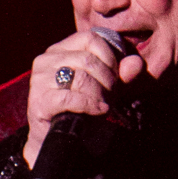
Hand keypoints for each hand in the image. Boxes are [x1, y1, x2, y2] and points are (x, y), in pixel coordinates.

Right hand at [24, 31, 144, 166]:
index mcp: (60, 49)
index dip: (109, 55)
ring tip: (106, 104)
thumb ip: (120, 74)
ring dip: (100, 92)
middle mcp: (46, 59)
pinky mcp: (39, 101)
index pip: (89, 38)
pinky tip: (99, 110)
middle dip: (107, 78)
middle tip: (113, 95)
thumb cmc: (81, 109)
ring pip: (80, 77)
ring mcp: (40, 79)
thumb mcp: (104, 88)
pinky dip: (90, 104)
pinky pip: (70, 97)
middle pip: (87, 58)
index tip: (116, 75)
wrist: (58, 140)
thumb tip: (137, 63)